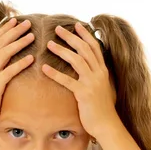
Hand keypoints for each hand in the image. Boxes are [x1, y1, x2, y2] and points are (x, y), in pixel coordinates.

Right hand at [0, 17, 34, 132]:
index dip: (4, 29)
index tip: (15, 20)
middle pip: (0, 42)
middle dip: (14, 31)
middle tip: (27, 22)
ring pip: (4, 53)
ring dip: (18, 43)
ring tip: (32, 35)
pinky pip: (9, 72)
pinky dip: (20, 63)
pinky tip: (31, 58)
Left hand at [42, 22, 117, 138]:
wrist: (106, 124)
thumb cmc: (100, 108)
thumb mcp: (100, 87)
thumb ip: (94, 76)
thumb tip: (85, 68)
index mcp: (102, 70)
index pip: (94, 47)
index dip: (85, 34)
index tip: (76, 25)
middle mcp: (99, 73)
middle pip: (84, 49)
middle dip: (71, 37)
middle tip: (57, 29)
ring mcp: (92, 83)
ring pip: (77, 60)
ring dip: (62, 50)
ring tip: (49, 44)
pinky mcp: (84, 94)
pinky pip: (67, 81)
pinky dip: (55, 73)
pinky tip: (44, 68)